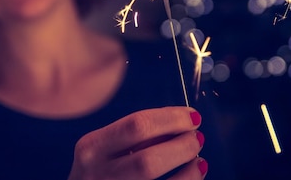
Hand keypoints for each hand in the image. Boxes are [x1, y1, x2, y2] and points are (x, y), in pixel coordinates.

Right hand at [68, 106, 206, 179]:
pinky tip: (194, 175)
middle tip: (197, 137)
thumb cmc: (100, 170)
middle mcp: (97, 175)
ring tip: (198, 159)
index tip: (193, 116)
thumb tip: (179, 122)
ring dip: (188, 171)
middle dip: (181, 146)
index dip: (171, 119)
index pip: (136, 125)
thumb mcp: (106, 148)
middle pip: (149, 160)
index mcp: (92, 147)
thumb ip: (136, 135)